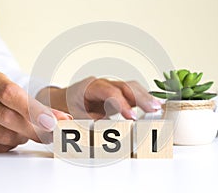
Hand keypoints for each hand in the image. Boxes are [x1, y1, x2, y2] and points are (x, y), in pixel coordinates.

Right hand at [0, 71, 70, 151]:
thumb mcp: (12, 93)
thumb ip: (36, 105)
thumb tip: (63, 119)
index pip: (12, 94)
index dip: (35, 110)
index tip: (53, 122)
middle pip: (9, 118)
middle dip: (35, 129)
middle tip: (50, 134)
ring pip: (4, 136)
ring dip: (22, 137)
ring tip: (23, 131)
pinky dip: (9, 145)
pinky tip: (9, 136)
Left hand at [37, 77, 160, 119]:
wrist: (59, 100)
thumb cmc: (62, 107)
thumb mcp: (68, 116)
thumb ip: (82, 123)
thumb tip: (100, 132)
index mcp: (88, 87)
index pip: (109, 92)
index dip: (121, 104)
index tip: (131, 118)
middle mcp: (101, 84)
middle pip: (124, 86)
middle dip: (140, 97)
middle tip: (154, 109)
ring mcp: (109, 88)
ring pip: (130, 88)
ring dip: (144, 97)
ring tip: (158, 107)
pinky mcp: (114, 95)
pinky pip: (130, 94)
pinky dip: (142, 99)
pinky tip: (153, 106)